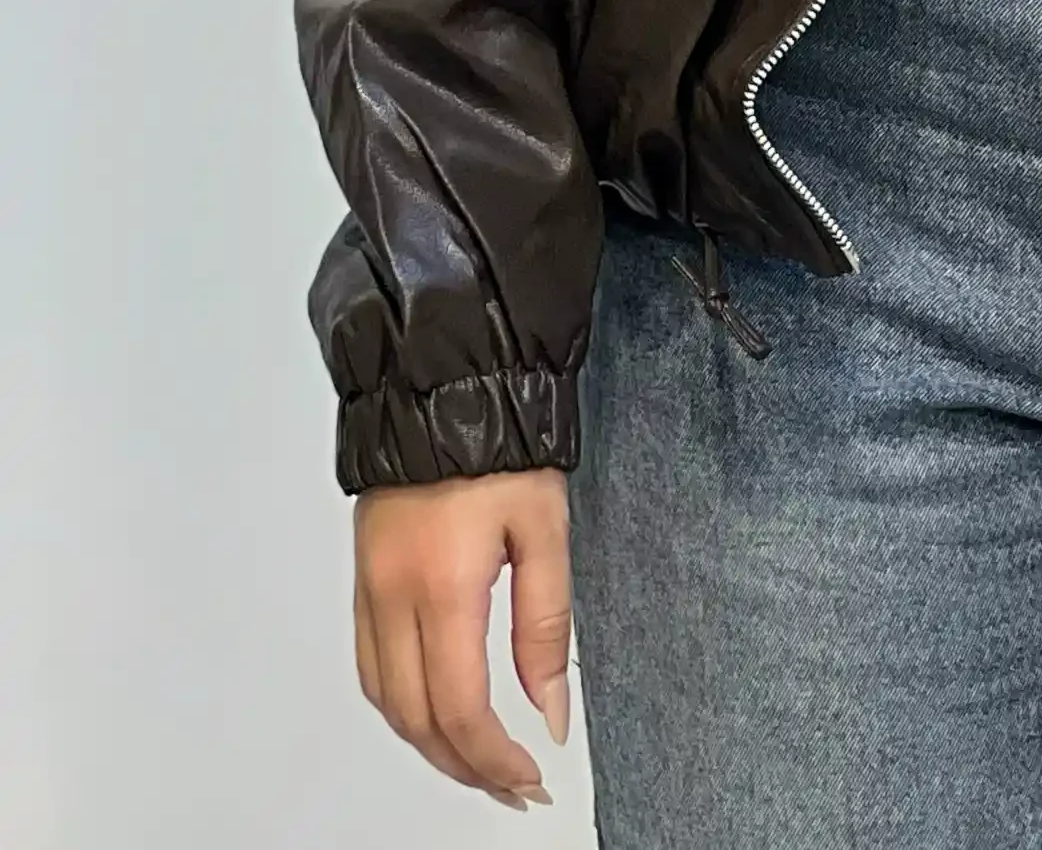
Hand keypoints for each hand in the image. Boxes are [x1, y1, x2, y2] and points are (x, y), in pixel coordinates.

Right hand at [354, 467, 571, 807]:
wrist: (443, 384)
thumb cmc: (501, 442)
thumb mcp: (546, 529)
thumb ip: (546, 626)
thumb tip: (550, 709)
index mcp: (442, 587)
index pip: (460, 708)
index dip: (494, 759)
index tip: (530, 778)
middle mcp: (392, 597)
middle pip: (416, 720)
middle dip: (464, 766)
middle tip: (511, 786)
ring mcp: (369, 590)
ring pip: (386, 702)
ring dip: (429, 745)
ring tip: (479, 762)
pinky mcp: (362, 579)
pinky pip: (371, 668)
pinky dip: (402, 707)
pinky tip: (434, 713)